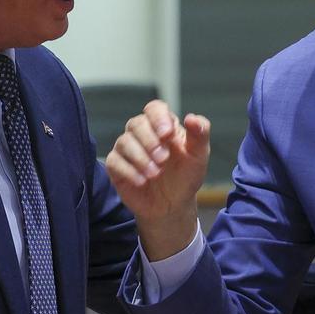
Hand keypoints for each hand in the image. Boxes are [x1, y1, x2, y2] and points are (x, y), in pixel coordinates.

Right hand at [105, 100, 210, 258]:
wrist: (174, 205)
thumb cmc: (186, 175)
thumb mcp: (199, 155)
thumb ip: (200, 134)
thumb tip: (191, 118)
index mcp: (164, 125)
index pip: (154, 109)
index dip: (158, 118)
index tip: (167, 134)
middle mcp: (143, 133)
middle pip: (136, 123)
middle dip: (149, 141)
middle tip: (164, 159)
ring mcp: (128, 149)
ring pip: (124, 141)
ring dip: (140, 157)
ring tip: (155, 174)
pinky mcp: (116, 166)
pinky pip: (114, 161)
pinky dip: (128, 171)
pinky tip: (142, 181)